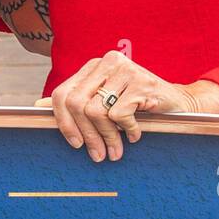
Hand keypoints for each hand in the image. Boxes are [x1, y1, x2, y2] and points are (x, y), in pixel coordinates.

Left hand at [34, 51, 218, 160]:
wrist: (180, 104)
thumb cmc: (139, 106)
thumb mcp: (105, 102)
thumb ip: (76, 101)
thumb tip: (38, 105)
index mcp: (94, 66)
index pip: (63, 93)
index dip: (63, 122)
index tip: (74, 144)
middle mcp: (107, 63)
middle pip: (77, 104)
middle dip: (86, 135)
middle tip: (98, 155)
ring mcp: (126, 71)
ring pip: (97, 112)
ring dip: (107, 137)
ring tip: (117, 150)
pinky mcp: (142, 83)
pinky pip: (120, 114)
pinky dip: (127, 131)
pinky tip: (136, 134)